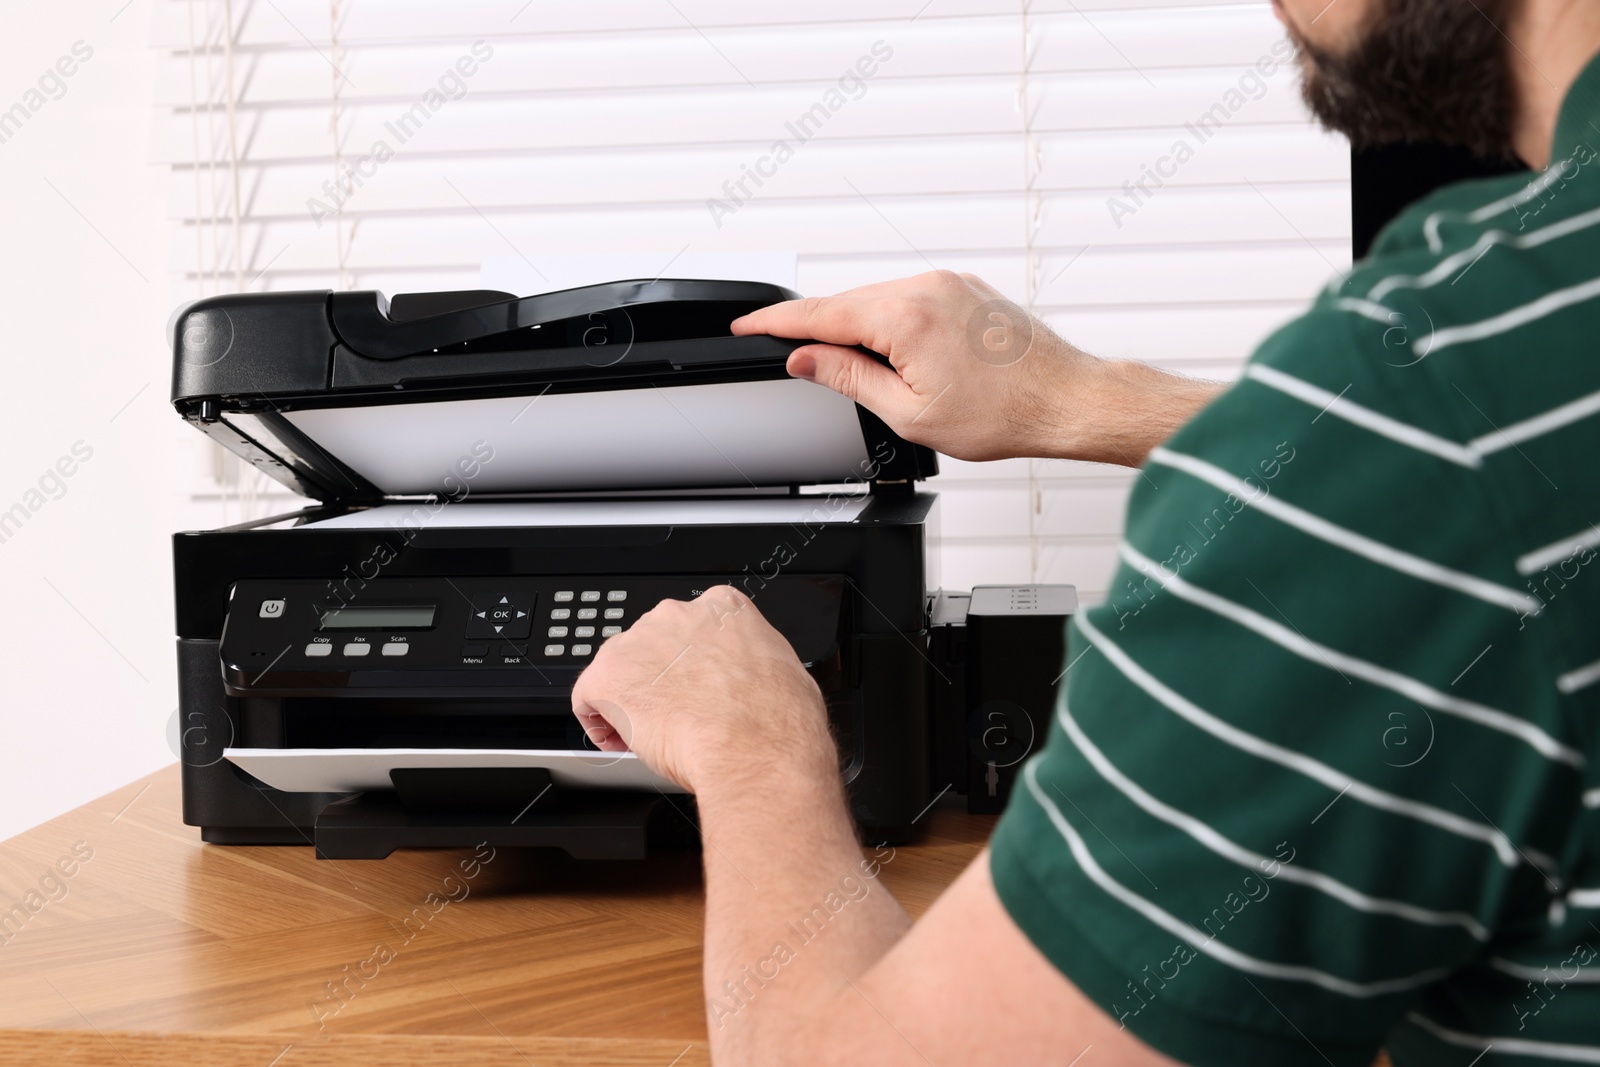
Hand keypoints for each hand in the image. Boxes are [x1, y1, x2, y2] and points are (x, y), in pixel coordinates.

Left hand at [569, 586, 836, 795]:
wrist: (755, 751)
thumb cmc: (777, 723)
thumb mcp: (784, 672)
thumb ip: (755, 664)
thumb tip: (755, 681)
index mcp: (722, 607)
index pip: (692, 629)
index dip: (690, 666)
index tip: (694, 690)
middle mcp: (676, 614)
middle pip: (653, 646)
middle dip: (660, 682)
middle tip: (676, 717)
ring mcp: (638, 642)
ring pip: (621, 672)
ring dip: (632, 702)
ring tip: (655, 736)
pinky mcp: (608, 675)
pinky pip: (588, 699)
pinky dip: (601, 724)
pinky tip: (624, 743)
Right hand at [731, 270, 1220, 467]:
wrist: (1067, 400)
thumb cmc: (1004, 413)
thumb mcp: (907, 411)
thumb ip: (848, 377)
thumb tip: (805, 358)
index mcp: (906, 315)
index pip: (820, 314)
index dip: (775, 323)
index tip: (745, 326)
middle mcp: (927, 286)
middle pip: (848, 303)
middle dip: (818, 331)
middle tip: (796, 362)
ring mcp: (949, 283)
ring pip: (878, 300)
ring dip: (858, 329)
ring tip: (865, 374)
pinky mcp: (966, 289)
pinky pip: (908, 298)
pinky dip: (889, 321)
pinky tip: (895, 353)